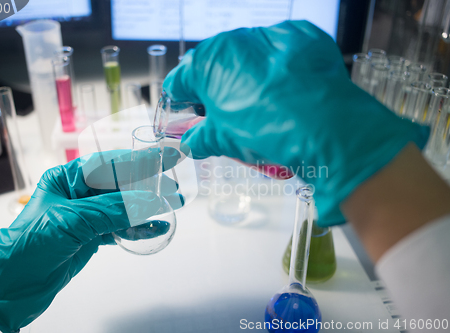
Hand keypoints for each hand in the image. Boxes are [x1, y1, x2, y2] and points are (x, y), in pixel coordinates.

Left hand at [0, 148, 182, 332]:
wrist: (9, 288)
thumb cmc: (25, 248)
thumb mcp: (71, 221)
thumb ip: (112, 210)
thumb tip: (147, 201)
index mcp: (66, 179)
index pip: (110, 164)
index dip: (139, 160)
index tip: (164, 156)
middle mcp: (77, 194)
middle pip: (120, 184)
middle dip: (147, 186)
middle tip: (173, 187)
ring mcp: (85, 216)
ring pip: (123, 207)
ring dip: (146, 209)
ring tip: (170, 208)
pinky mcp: (90, 236)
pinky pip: (119, 228)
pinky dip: (137, 229)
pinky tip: (154, 229)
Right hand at [163, 20, 428, 224]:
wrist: (325, 123)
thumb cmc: (266, 129)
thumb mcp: (226, 140)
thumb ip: (201, 139)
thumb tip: (192, 143)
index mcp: (208, 61)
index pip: (182, 80)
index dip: (182, 99)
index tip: (188, 111)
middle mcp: (236, 39)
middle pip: (218, 66)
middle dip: (219, 89)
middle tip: (230, 115)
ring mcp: (270, 34)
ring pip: (250, 57)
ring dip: (251, 77)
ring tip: (264, 105)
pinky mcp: (302, 37)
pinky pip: (283, 53)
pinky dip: (283, 70)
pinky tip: (290, 93)